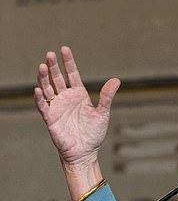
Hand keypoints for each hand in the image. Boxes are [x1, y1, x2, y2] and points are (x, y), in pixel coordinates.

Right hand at [34, 46, 119, 171]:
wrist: (85, 152)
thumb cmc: (94, 133)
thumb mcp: (103, 112)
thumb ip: (107, 96)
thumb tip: (116, 80)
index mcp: (79, 94)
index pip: (72, 74)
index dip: (68, 62)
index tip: (64, 49)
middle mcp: (66, 98)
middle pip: (57, 78)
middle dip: (53, 66)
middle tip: (50, 54)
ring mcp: (57, 107)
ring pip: (47, 89)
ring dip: (43, 78)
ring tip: (42, 66)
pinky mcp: (50, 118)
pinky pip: (43, 106)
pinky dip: (40, 98)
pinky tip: (38, 89)